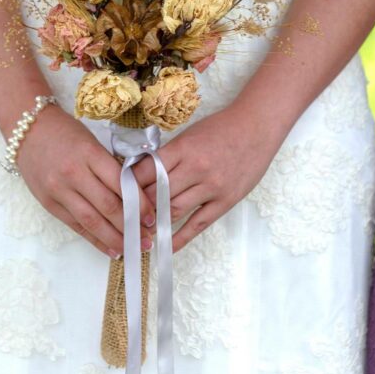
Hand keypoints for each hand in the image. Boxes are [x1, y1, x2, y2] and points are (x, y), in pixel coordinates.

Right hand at [16, 106, 155, 257]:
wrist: (27, 130)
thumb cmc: (65, 132)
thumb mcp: (92, 142)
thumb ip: (109, 167)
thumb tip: (135, 196)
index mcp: (90, 153)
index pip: (121, 184)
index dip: (140, 204)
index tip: (153, 217)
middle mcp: (74, 173)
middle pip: (108, 206)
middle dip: (131, 226)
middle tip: (147, 239)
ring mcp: (59, 190)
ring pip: (92, 221)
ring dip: (114, 238)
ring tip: (132, 249)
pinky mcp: (49, 204)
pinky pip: (75, 225)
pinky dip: (94, 239)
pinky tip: (110, 248)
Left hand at [133, 104, 286, 251]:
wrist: (256, 127)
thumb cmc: (220, 128)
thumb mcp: (189, 135)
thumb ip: (168, 155)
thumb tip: (141, 174)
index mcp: (182, 148)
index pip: (146, 172)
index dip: (129, 186)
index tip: (117, 196)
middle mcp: (196, 168)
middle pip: (157, 194)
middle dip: (139, 208)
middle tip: (124, 218)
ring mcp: (212, 186)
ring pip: (175, 210)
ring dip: (155, 223)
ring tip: (139, 232)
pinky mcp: (225, 200)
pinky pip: (198, 223)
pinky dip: (180, 237)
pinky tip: (166, 245)